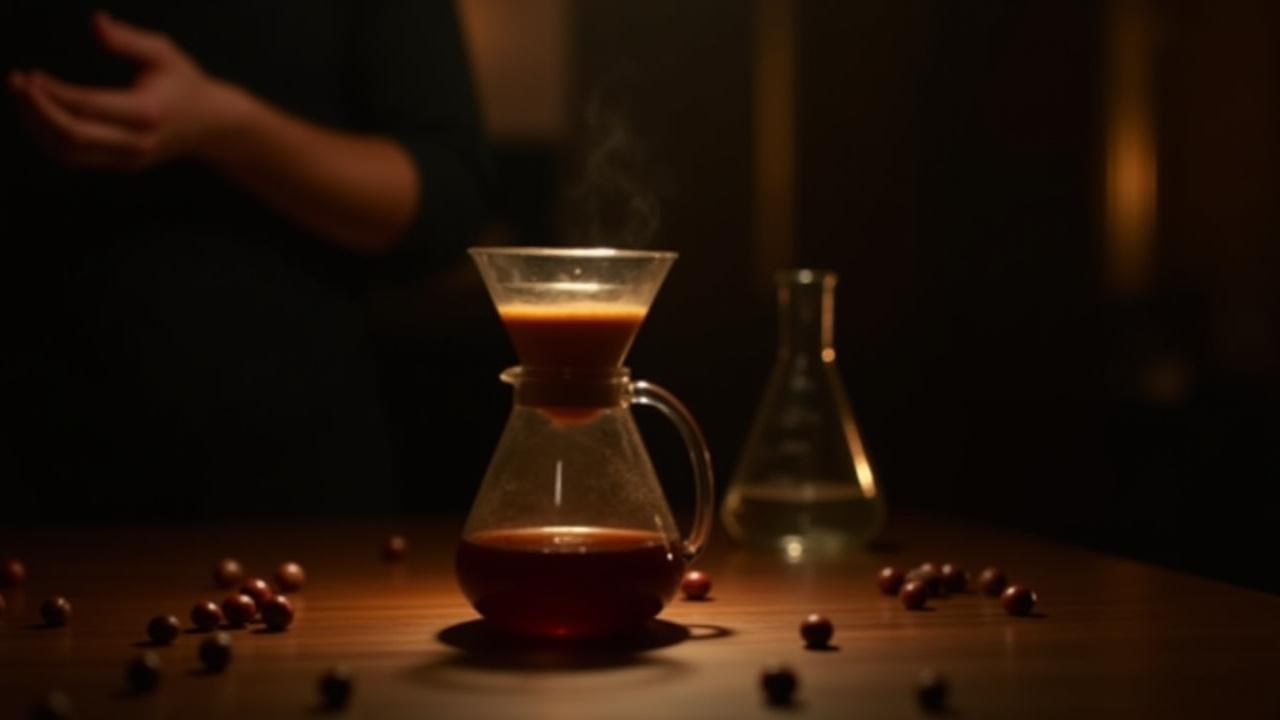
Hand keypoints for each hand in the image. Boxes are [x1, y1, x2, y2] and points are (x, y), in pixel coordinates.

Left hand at [6, 11, 242, 170]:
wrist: (212, 126)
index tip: (30, 74)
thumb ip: (128, 39)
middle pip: (73, 136)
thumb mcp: (163, 53)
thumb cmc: (185, 83)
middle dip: (37, 112)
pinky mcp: (122, 165)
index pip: (88, 106)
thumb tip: (95, 23)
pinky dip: (49, 140)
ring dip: (37, 128)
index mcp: (147, 112)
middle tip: (17, 85)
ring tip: (23, 99)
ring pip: (69, 154)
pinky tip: (38, 116)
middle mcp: (137, 142)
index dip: (53, 93)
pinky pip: (75, 160)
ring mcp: (129, 159)